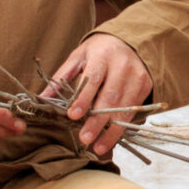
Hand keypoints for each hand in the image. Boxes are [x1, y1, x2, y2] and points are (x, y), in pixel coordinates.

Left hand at [49, 34, 152, 158]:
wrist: (129, 42)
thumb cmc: (98, 52)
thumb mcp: (78, 57)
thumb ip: (61, 77)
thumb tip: (42, 98)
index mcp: (103, 55)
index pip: (94, 79)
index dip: (83, 99)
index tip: (73, 116)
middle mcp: (123, 65)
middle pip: (110, 98)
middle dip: (98, 122)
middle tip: (85, 139)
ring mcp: (137, 77)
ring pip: (124, 109)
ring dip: (112, 131)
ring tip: (98, 147)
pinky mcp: (146, 86)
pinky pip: (133, 111)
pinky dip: (122, 127)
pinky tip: (110, 138)